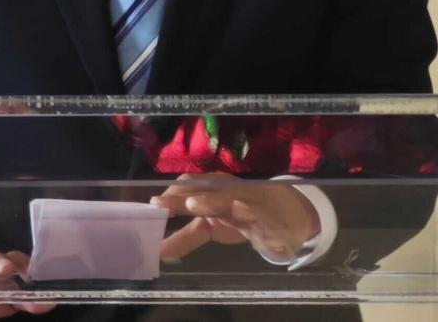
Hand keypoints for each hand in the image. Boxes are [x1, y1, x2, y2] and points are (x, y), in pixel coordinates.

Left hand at [149, 172, 319, 263]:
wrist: (285, 212)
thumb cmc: (240, 216)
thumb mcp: (210, 228)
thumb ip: (185, 238)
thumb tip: (159, 252)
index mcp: (211, 188)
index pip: (187, 185)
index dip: (170, 195)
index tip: (152, 207)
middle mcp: (227, 189)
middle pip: (203, 190)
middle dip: (183, 196)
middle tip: (162, 204)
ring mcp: (246, 201)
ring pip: (228, 198)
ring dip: (212, 201)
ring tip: (194, 204)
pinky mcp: (265, 217)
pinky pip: (258, 218)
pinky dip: (248, 218)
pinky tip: (244, 223)